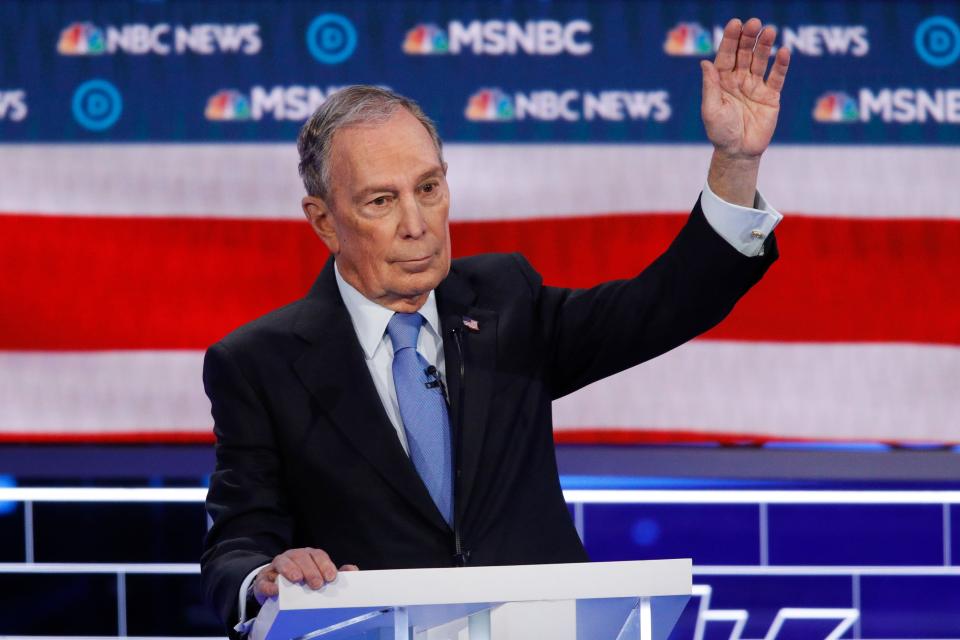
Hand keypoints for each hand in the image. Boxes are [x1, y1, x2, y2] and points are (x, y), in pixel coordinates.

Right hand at [253, 547, 358, 604]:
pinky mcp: (263, 578)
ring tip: (297, 579)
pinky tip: (275, 590)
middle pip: (302, 557)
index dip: (325, 565)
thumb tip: (352, 570)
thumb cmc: (301, 580)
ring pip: (283, 562)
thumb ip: (333, 573)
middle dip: (311, 570)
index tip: (331, 578)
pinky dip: (269, 585)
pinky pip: (264, 579)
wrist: (275, 586)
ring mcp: (277, 566)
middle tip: (317, 584)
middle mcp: (293, 556)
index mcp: (308, 555)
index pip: (318, 555)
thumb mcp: (318, 575)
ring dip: (291, 569)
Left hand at [701, 17, 790, 158]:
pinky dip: (780, 65)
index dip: (730, 39)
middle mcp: (739, 80)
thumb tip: (704, 63)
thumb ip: (710, 86)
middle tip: (754, 23)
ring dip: (765, 46)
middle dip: (748, 38)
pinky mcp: (771, 96)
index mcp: (722, 81)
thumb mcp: (711, 110)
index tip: (735, 23)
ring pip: (761, 61)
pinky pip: (776, 77)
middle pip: (744, 54)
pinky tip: (783, 52)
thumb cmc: (720, 132)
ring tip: (770, 31)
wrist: (739, 152)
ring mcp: (755, 87)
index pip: (726, 55)